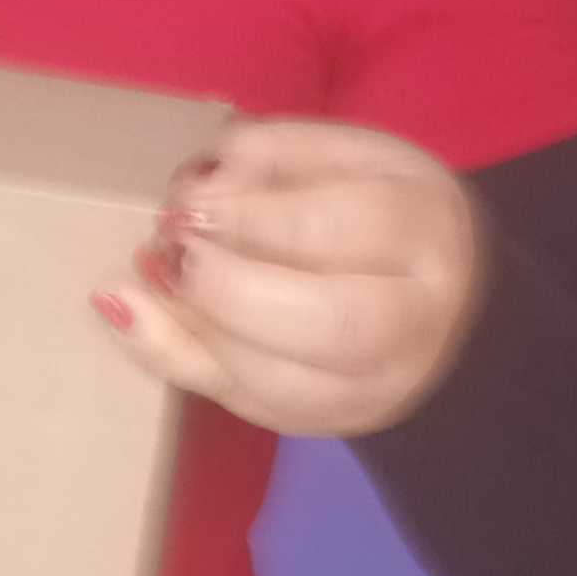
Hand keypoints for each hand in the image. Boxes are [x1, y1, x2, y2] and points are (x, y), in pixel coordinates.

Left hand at [94, 118, 486, 439]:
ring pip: (280, 382)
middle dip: (230, 290)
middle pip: (328, 324)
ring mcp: (373, 387)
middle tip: (175, 250)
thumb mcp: (347, 154)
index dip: (253, 218)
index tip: (192, 202)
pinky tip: (130, 314)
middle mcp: (413, 322)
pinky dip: (174, 357)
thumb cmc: (381, 211)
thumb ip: (275, 155)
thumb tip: (199, 190)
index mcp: (423, 234)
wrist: (446, 300)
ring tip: (152, 273)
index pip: (340, 230)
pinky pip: (243, 404)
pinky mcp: (326, 421)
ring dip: (195, 328)